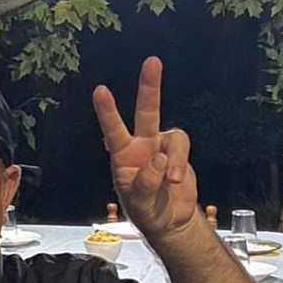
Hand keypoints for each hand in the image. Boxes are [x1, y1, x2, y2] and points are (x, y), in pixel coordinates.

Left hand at [92, 56, 197, 238]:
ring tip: (171, 181)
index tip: (100, 90)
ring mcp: (162, 146)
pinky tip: (176, 181)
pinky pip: (182, 148)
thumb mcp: (138, 202)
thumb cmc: (146, 210)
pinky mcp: (179, 153)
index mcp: (122, 154)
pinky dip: (179, 163)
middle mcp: (141, 144)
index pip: (112, 129)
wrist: (169, 221)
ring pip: (173, 135)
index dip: (107, 111)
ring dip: (174, 158)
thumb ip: (145, 183)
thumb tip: (158, 158)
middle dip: (150, 85)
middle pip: (147, 110)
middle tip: (153, 61)